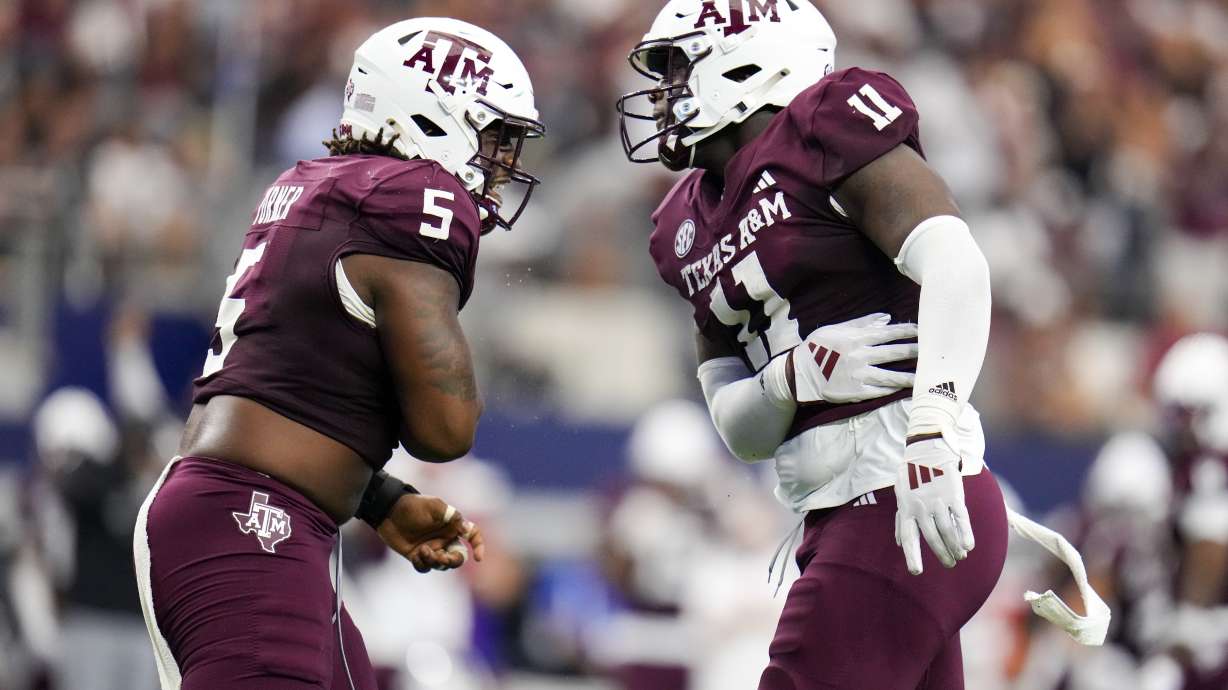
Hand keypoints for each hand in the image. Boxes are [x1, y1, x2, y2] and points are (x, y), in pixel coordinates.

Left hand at [376, 494, 484, 572]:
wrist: (389, 511)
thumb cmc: (413, 506)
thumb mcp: (434, 506)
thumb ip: (452, 516)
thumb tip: (467, 529)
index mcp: (452, 526)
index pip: (472, 536)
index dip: (479, 546)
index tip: (478, 558)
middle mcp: (444, 539)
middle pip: (457, 557)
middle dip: (452, 560)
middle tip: (442, 557)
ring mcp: (431, 548)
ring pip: (441, 565)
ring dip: (435, 561)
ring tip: (423, 551)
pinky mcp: (417, 555)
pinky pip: (425, 567)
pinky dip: (423, 564)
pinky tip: (416, 555)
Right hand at [790, 313, 916, 403]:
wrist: (800, 372)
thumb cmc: (818, 347)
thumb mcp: (836, 329)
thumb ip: (862, 323)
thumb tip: (886, 318)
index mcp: (857, 339)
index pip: (889, 333)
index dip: (907, 331)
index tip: (922, 330)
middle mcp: (861, 356)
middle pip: (894, 353)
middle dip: (915, 351)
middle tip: (932, 351)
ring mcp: (860, 375)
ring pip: (892, 376)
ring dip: (910, 375)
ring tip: (925, 375)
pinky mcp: (857, 392)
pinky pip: (880, 391)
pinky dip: (894, 389)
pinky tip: (905, 389)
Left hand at [893, 436, 973, 574]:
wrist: (928, 452)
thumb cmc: (912, 476)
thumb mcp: (900, 496)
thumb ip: (900, 520)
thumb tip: (899, 543)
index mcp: (906, 509)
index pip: (909, 537)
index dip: (912, 555)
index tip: (916, 572)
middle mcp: (921, 508)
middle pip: (931, 538)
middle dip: (941, 554)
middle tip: (950, 564)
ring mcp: (937, 502)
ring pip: (947, 531)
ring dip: (954, 547)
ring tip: (960, 557)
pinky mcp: (953, 495)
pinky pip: (960, 518)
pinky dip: (965, 533)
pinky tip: (969, 546)